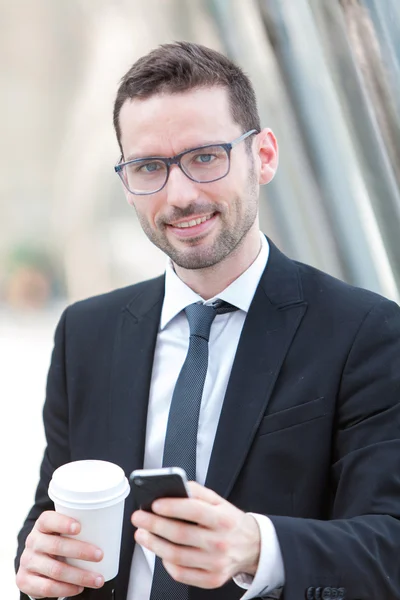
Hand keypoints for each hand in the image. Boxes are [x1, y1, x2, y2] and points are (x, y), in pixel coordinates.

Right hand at [16, 511, 104, 598]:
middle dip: (81, 551)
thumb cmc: (57, 543)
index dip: (62, 522)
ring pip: (55, 570)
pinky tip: (79, 588)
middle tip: (100, 555)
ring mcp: (27, 562)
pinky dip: (66, 589)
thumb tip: (112, 524)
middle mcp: (33, 542)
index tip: (79, 527)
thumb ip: (78, 527)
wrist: (34, 564)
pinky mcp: (25, 580)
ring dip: (80, 576)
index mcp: (42, 525)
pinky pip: (47, 587)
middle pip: (56, 546)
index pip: (47, 520)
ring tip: (98, 578)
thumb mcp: (62, 532)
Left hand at [131, 481, 260, 588]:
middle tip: (139, 518)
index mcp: (223, 519)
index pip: (195, 510)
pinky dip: (166, 562)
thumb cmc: (230, 522)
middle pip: (180, 534)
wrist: (252, 547)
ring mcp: (216, 564)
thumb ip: (197, 492)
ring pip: (176, 556)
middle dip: (154, 525)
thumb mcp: (219, 501)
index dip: (172, 506)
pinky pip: (181, 573)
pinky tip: (160, 551)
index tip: (154, 504)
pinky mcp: (211, 579)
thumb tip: (175, 487)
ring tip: (142, 534)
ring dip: (154, 544)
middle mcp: (220, 542)